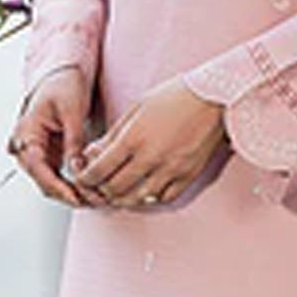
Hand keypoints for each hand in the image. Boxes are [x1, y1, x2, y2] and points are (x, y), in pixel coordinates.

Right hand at [6, 67, 105, 207]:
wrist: (62, 76)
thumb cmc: (62, 85)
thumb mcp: (72, 111)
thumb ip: (73, 140)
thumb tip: (77, 167)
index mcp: (26, 133)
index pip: (36, 167)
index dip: (56, 185)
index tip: (74, 196)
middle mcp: (27, 147)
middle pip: (43, 181)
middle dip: (67, 194)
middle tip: (92, 200)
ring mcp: (39, 154)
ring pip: (51, 183)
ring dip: (72, 192)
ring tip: (96, 198)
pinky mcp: (50, 156)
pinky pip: (59, 177)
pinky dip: (74, 184)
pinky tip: (92, 189)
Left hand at [71, 76, 227, 207]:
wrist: (214, 99)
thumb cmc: (174, 97)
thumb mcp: (137, 109)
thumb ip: (113, 135)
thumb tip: (92, 154)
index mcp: (134, 138)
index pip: (99, 170)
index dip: (84, 178)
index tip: (82, 177)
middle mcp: (150, 158)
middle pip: (114, 189)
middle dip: (99, 190)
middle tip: (97, 185)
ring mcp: (170, 170)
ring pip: (136, 199)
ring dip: (122, 197)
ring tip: (117, 190)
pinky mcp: (187, 176)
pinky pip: (162, 198)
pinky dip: (148, 197)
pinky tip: (143, 189)